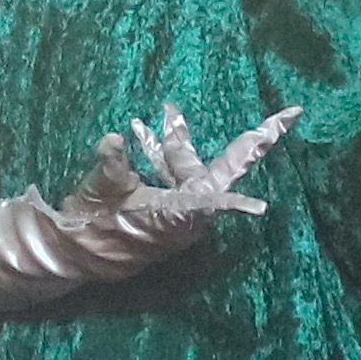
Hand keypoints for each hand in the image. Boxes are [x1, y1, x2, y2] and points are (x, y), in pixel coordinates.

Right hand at [70, 102, 294, 243]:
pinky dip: (156, 156)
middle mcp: (186, 214)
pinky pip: (170, 178)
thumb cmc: (92, 225)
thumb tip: (115, 139)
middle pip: (219, 170)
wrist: (71, 252)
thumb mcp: (101, 191)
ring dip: (175, 142)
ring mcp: (176, 212)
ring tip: (166, 107)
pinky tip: (135, 132)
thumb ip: (112, 165)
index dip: (237, 202)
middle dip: (240, 142)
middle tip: (289, 115)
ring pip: (188, 170)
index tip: (261, 208)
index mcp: (177, 212)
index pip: (216, 199)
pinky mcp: (162, 210)